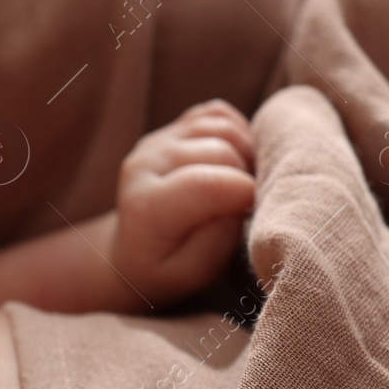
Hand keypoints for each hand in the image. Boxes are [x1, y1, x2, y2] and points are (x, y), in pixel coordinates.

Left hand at [111, 99, 256, 304]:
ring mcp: (158, 140)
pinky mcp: (173, 128)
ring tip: (244, 184)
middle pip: (221, 151)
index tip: (254, 212)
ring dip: (248, 153)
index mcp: (146, 206)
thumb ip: (218, 239)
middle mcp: (146, 163)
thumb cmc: (167, 267)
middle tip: (250, 204)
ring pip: (223, 127)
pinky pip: (219, 114)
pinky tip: (236, 163)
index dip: (246, 194)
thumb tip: (241, 197)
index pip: (205, 184)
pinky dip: (238, 133)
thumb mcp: (193, 273)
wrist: (134, 250)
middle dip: (249, 176)